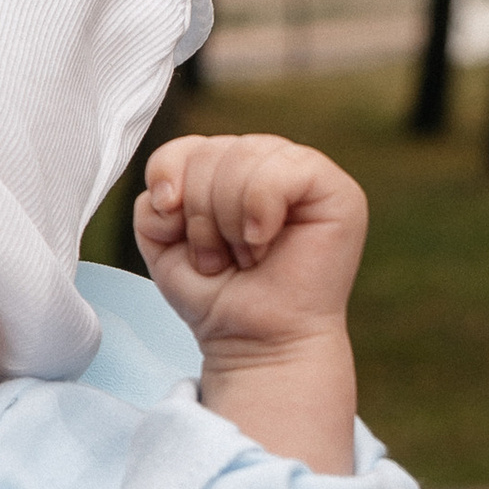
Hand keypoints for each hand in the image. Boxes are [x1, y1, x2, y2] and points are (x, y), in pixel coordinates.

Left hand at [133, 132, 364, 472]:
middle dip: (200, 214)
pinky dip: (260, 210)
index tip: (170, 226)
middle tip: (220, 258)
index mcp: (229, 168)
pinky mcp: (336, 191)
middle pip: (211, 150)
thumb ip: (152, 201)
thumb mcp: (163, 243)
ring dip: (229, 220)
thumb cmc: (216, 295)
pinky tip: (264, 241)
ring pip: (244, 155)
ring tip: (245, 256)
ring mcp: (304, 173)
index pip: (186, 145)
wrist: (255, 343)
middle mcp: (268, 163)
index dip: (167, 179)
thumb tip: (170, 188)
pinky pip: (282, 170)